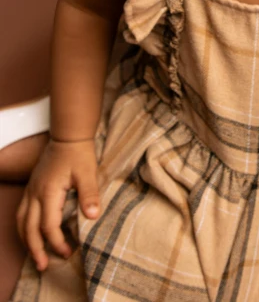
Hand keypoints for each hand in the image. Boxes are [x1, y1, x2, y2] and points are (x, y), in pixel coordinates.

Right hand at [16, 138, 99, 271]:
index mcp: (48, 191)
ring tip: (34, 255)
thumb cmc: (79, 154)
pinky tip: (30, 233)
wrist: (68, 136)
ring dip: (26, 240)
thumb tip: (93, 216)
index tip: (68, 252)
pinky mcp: (31, 187)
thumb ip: (89, 194)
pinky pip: (21, 212)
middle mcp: (35, 193)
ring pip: (21, 221)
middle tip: (43, 266)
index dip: (57, 242)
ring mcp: (30, 190)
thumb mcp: (88, 173)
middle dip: (35, 249)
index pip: (48, 225)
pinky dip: (23, 227)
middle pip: (28, 228)